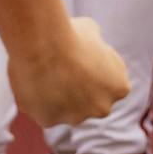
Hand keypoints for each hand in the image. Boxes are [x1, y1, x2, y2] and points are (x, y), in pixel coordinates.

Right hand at [10, 16, 129, 128]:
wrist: (44, 47)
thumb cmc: (71, 34)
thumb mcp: (92, 32)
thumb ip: (95, 46)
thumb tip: (90, 42)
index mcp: (119, 87)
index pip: (110, 84)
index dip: (95, 71)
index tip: (81, 59)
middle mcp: (102, 108)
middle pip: (91, 102)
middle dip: (80, 90)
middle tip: (63, 69)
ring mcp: (76, 117)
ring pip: (67, 110)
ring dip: (59, 97)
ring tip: (44, 72)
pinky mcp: (48, 121)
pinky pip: (43, 111)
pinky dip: (38, 100)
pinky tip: (33, 81)